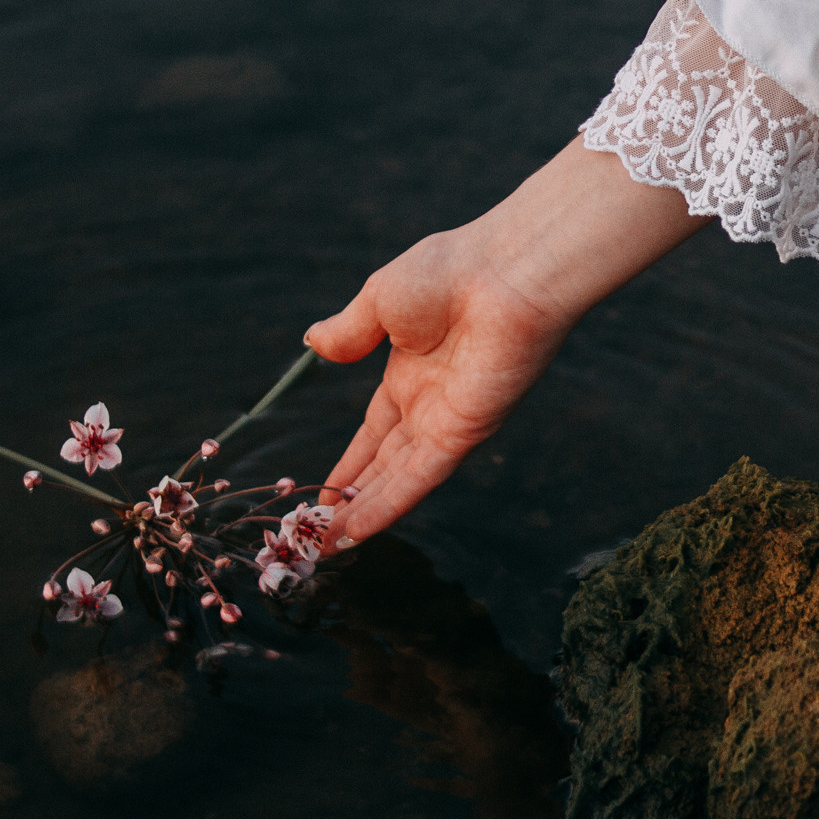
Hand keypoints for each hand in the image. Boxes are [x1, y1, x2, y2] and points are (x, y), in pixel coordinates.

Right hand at [306, 139, 706, 542]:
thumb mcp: (380, 300)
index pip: (374, 432)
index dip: (349, 464)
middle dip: (351, 498)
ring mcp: (447, 422)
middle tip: (316, 533)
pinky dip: (387, 506)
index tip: (322, 493)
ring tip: (326, 547)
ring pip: (396, 480)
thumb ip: (349, 332)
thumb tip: (313, 343)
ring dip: (363, 513)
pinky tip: (358, 532)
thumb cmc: (450, 272)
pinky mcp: (464, 433)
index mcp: (409, 371)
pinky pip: (419, 479)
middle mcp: (429, 404)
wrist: (505, 272)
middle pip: (384, 464)